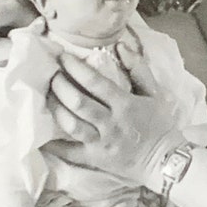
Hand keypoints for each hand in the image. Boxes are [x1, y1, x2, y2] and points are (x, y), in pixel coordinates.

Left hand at [44, 43, 186, 190]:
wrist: (165, 161)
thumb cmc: (158, 123)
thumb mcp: (154, 92)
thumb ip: (138, 68)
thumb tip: (121, 46)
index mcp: (125, 104)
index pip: (95, 82)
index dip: (76, 68)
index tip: (63, 57)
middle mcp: (110, 123)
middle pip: (79, 102)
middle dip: (61, 85)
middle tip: (51, 74)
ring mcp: (101, 143)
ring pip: (72, 125)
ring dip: (56, 108)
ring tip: (47, 95)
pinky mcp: (95, 160)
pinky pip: (70, 153)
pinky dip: (54, 145)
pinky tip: (41, 135)